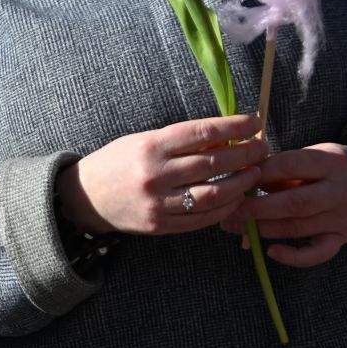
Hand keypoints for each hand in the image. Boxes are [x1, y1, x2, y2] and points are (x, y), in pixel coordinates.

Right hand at [56, 114, 268, 235]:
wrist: (84, 198)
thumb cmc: (117, 163)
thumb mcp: (143, 141)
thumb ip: (180, 141)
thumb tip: (225, 140)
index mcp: (151, 146)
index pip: (203, 133)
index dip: (234, 127)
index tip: (255, 123)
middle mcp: (155, 175)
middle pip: (214, 164)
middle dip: (245, 155)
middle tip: (262, 149)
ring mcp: (157, 203)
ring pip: (213, 194)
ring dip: (241, 183)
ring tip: (254, 174)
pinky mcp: (159, 225)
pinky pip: (201, 218)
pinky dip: (224, 208)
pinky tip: (236, 198)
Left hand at [219, 143, 346, 266]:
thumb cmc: (338, 165)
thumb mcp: (317, 154)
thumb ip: (286, 167)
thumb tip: (246, 179)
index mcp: (332, 162)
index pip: (290, 165)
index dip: (259, 172)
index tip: (235, 176)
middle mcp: (339, 191)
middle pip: (292, 203)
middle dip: (254, 208)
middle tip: (227, 209)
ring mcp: (342, 218)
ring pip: (297, 228)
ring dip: (260, 229)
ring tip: (233, 226)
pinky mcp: (343, 238)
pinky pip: (319, 253)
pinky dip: (294, 257)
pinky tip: (272, 252)